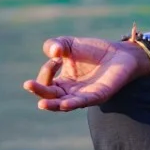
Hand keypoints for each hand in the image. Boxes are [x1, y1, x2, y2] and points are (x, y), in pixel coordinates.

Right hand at [23, 36, 149, 111]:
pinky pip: (84, 102)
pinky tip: (63, 104)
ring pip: (64, 104)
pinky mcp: (99, 95)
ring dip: (52, 105)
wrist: (122, 53)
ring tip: (42, 103)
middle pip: (50, 96)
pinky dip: (73, 104)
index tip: (57, 55)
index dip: (46, 70)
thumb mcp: (70, 44)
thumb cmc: (95, 50)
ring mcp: (84, 95)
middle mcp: (71, 92)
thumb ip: (55, 44)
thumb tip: (52, 53)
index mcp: (63, 81)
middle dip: (38, 91)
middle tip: (28, 84)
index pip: (46, 82)